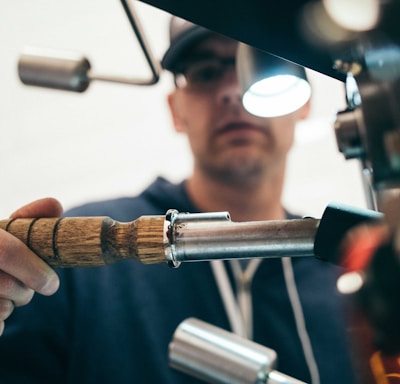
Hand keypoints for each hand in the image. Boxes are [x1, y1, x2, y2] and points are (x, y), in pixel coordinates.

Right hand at [0, 198, 61, 334]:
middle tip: (24, 288)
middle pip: (6, 285)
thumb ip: (28, 219)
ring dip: (9, 306)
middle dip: (24, 291)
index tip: (52, 285)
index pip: (7, 252)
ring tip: (1, 295)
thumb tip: (55, 205)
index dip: (34, 271)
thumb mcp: (3, 232)